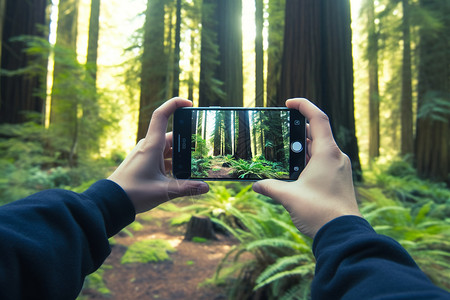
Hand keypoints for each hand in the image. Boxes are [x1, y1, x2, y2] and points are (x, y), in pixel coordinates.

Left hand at [108, 98, 208, 212]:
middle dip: (188, 142)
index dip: (175, 104)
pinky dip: (173, 163)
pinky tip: (182, 175)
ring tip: (196, 165)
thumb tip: (206, 187)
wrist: (112, 201)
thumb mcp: (163, 191)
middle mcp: (149, 146)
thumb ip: (186, 188)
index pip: (161, 115)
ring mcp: (146, 154)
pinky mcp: (145, 162)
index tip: (189, 103)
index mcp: (152, 145)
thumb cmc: (133, 193)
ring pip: (169, 148)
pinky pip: (163, 157)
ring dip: (181, 155)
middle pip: (173, 136)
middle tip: (203, 150)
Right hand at [252, 98, 360, 237]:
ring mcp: (338, 169)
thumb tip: (256, 185)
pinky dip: (308, 161)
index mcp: (327, 153)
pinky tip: (294, 171)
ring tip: (283, 152)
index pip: (318, 118)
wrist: (343, 235)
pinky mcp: (338, 180)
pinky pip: (322, 163)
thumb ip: (270, 187)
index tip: (289, 103)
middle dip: (298, 131)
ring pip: (319, 150)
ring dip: (302, 149)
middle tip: (280, 131)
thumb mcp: (289, 196)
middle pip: (317, 134)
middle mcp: (336, 157)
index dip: (304, 106)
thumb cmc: (319, 212)